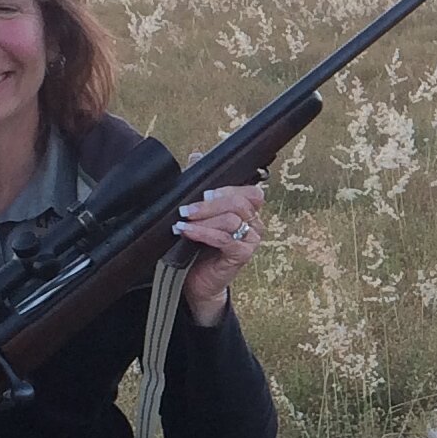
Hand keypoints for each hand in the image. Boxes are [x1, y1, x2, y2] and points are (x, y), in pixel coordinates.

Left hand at [175, 180, 265, 323]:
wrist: (195, 280)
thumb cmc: (198, 247)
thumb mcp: (197, 214)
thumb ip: (199, 186)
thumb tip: (197, 156)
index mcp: (247, 211)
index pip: (251, 192)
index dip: (229, 189)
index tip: (204, 191)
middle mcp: (254, 224)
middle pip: (240, 202)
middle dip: (210, 203)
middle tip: (186, 208)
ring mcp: (250, 241)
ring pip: (232, 219)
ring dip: (204, 219)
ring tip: (182, 222)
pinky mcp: (241, 256)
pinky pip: (226, 239)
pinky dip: (203, 233)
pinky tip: (187, 232)